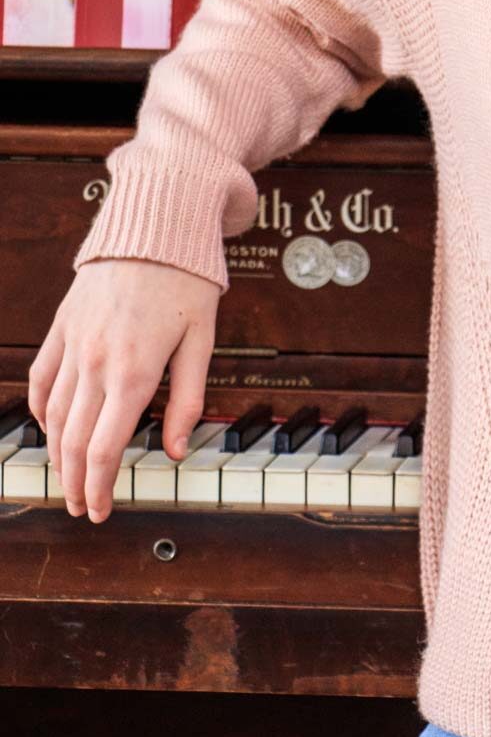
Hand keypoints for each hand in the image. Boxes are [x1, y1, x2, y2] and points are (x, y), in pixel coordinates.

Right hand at [27, 259, 220, 522]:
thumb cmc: (186, 280)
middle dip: (76, 482)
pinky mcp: (62, 326)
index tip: (101, 511)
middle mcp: (96, 364)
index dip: (100, 488)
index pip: (105, 450)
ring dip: (57, 454)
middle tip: (82, 507)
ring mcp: (73, 344)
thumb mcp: (202, 340)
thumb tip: (174, 449)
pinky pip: (42, 377)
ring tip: (67, 478)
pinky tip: (49, 427)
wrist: (154, 225)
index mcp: (133, 373)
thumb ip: (186, 399)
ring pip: (53, 415)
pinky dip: (41, 408)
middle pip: (74, 442)